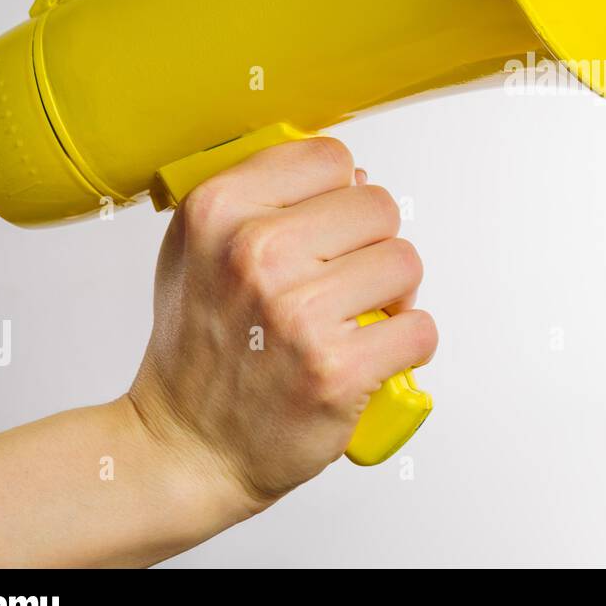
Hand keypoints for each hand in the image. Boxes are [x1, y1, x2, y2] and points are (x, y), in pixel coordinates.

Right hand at [128, 137, 436, 511]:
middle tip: (348, 283)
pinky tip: (374, 355)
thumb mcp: (197, 249)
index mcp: (219, 209)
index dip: (341, 195)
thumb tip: (353, 174)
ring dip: (396, 295)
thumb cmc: (197, 351)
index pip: (332, 158)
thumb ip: (263, 198)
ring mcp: (297, 313)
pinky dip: (409, 345)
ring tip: (360, 319)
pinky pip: (420, 329)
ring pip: (406, 263)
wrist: (185, 448)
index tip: (329, 230)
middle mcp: (255, 253)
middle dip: (374, 245)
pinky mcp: (337, 369)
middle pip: (379, 206)